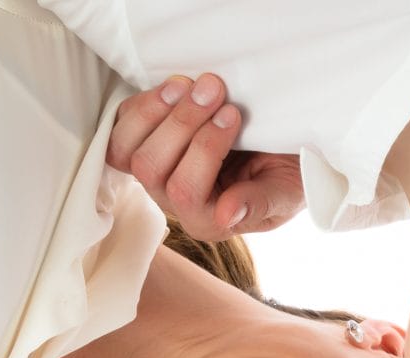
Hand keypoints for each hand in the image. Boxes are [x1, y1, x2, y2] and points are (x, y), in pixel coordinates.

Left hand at [108, 74, 303, 239]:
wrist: (284, 148)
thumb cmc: (288, 171)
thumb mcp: (288, 191)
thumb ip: (261, 204)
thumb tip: (226, 214)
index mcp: (207, 220)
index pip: (186, 190)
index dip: (205, 147)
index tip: (233, 113)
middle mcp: (174, 201)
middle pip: (151, 167)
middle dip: (181, 123)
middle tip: (213, 89)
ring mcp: (156, 173)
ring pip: (127, 150)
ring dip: (156, 111)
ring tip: (189, 85)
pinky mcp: (144, 145)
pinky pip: (121, 128)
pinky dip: (144, 103)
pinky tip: (176, 88)